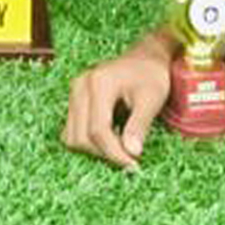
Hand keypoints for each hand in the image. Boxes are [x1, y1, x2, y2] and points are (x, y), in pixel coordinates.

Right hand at [62, 34, 175, 171]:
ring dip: (95, 150)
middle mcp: (80, 86)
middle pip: (82, 136)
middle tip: (129, 157)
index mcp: (98, 82)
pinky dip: (88, 142)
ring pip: (72, 137)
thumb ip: (139, 126)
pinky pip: (72, 131)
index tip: (134, 165)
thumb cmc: (151, 75)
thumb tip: (131, 153)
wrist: (145, 58)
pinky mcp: (74, 100)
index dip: (114, 153)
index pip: (98, 130)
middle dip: (105, 153)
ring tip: (120, 145)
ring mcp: (74, 92)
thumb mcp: (152, 99)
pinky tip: (110, 137)